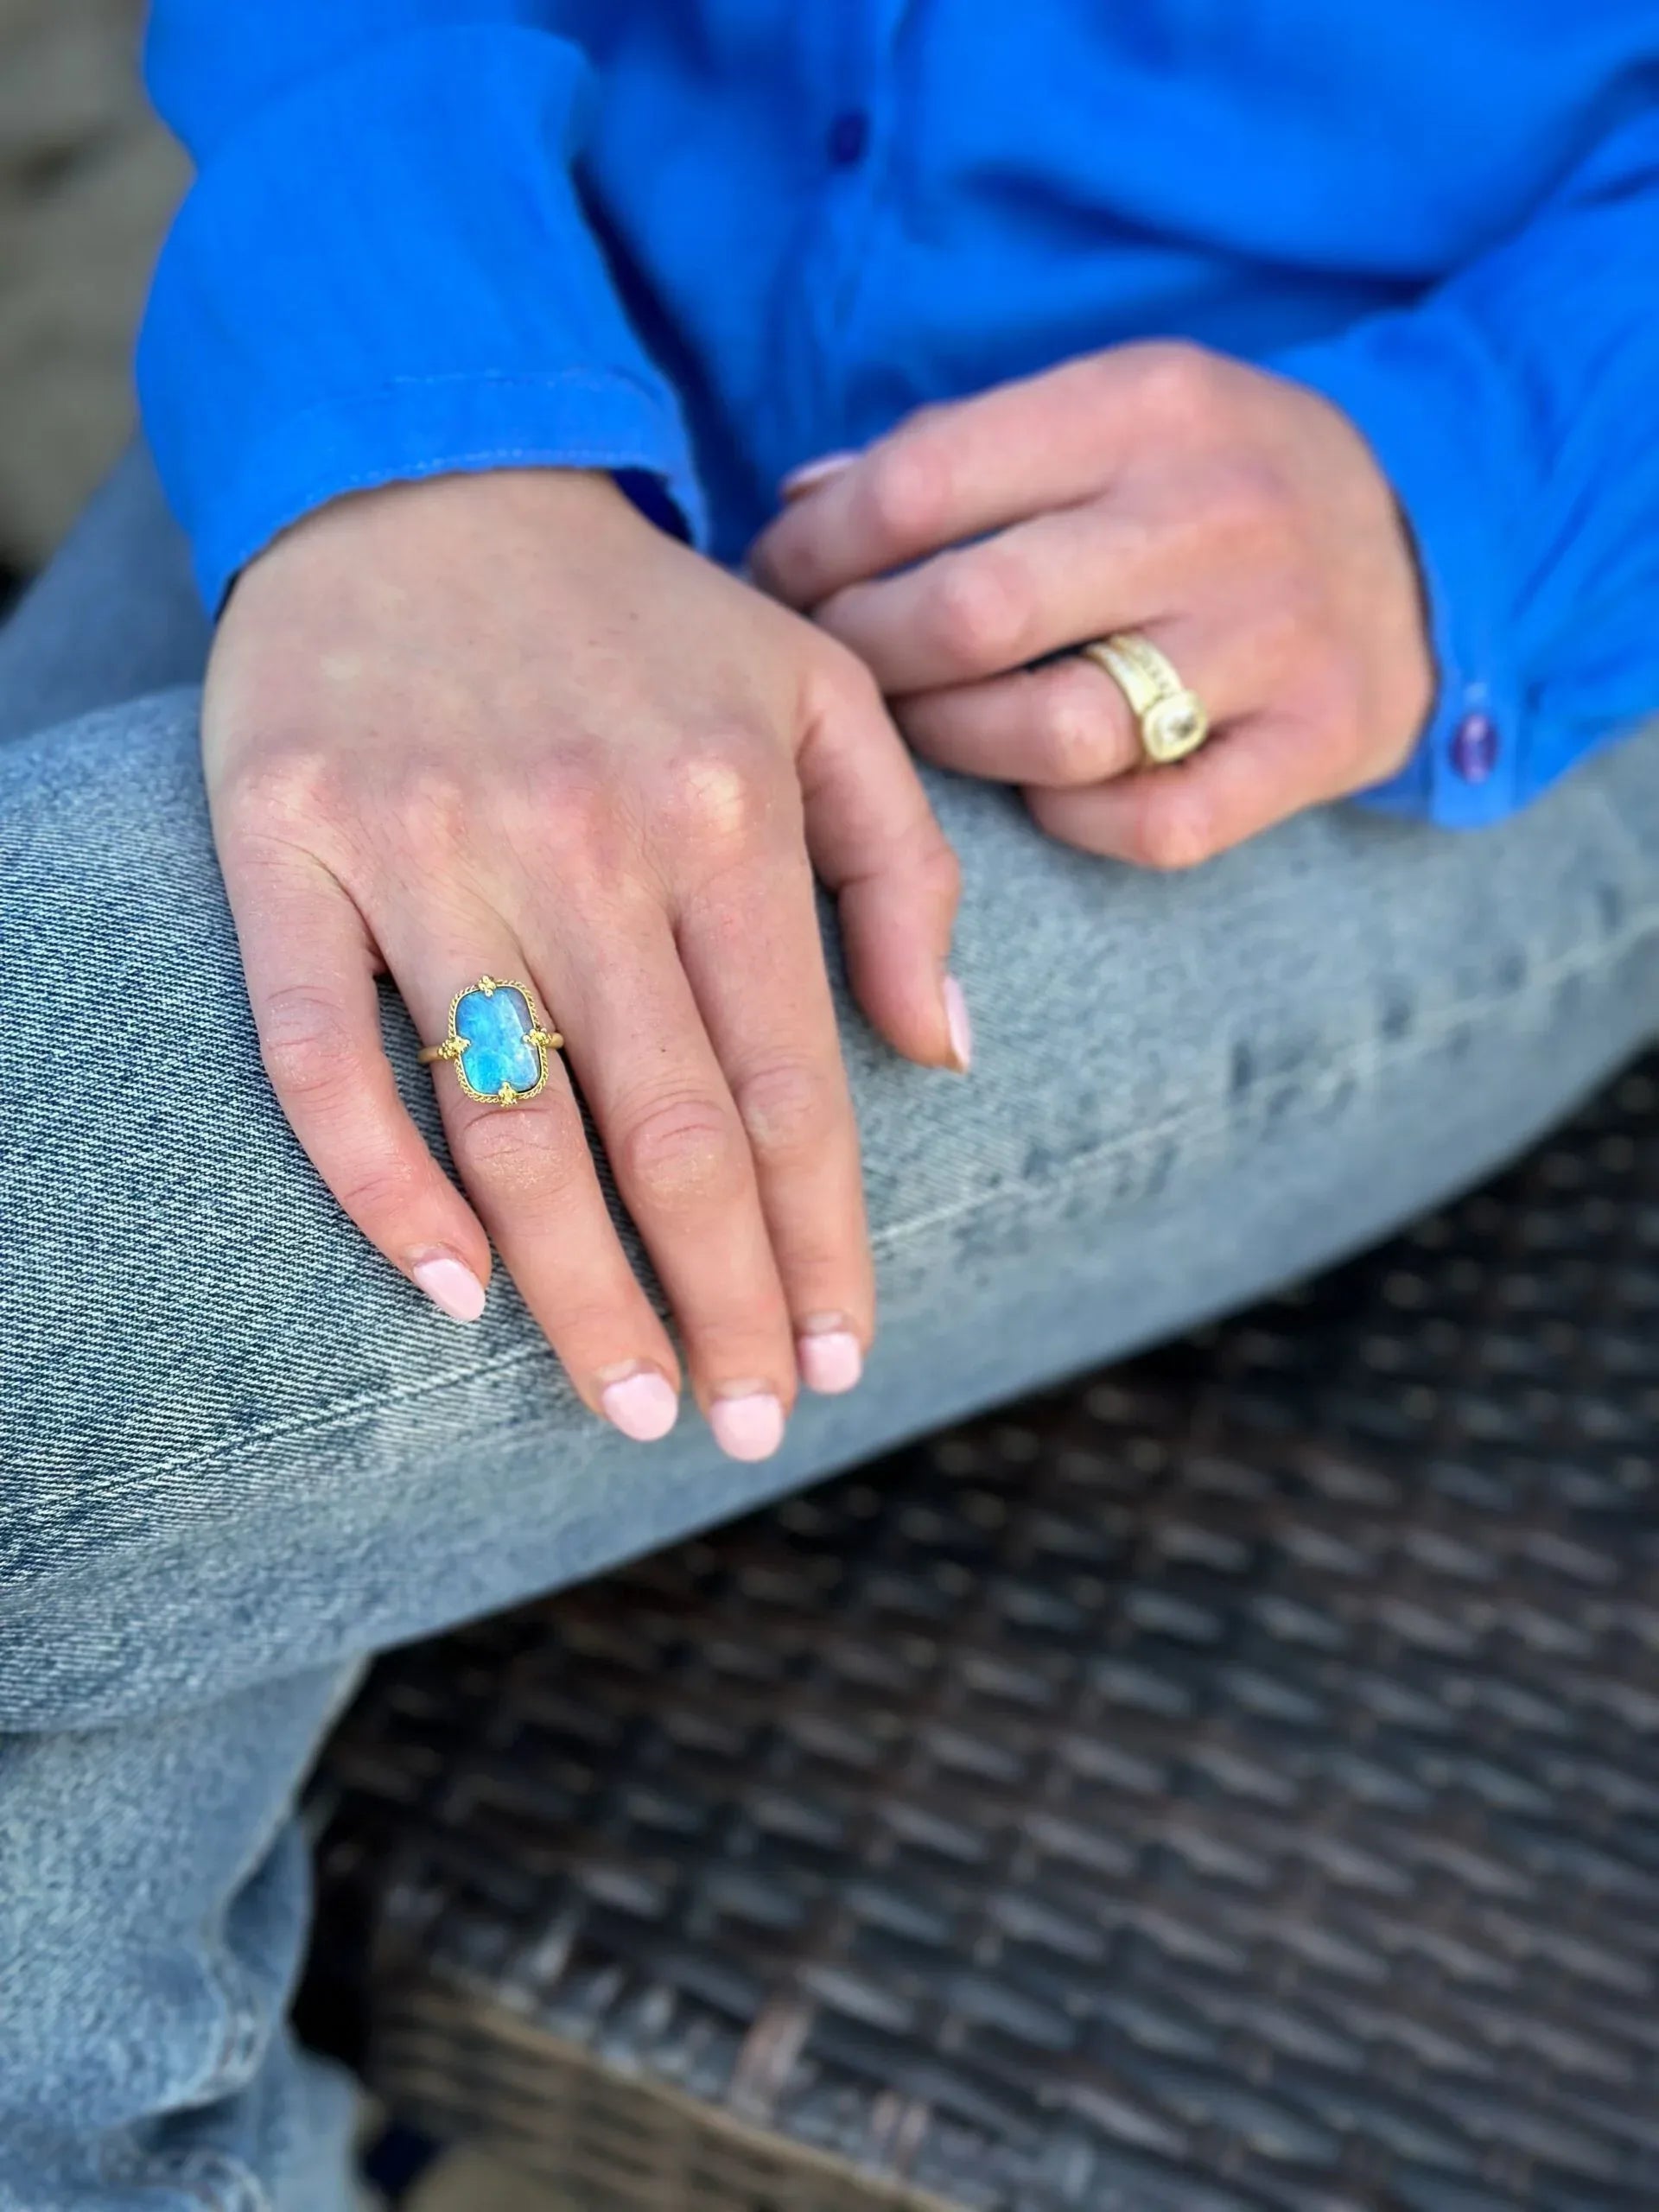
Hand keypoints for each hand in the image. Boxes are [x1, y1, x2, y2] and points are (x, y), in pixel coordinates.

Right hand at [204, 469, 961, 1457]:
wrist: (425, 471)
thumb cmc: (645, 616)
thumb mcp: (821, 695)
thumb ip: (901, 867)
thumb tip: (944, 1056)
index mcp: (726, 807)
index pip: (791, 1087)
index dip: (823, 1242)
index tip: (843, 1359)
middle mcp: (584, 838)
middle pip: (668, 1135)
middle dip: (723, 1302)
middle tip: (748, 1426)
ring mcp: (425, 849)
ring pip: (512, 1125)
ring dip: (580, 1291)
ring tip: (636, 1401)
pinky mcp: (288, 851)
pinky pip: (325, 1057)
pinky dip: (380, 1187)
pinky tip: (453, 1292)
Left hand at [751, 343, 1434, 866]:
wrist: (1430, 541)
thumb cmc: (1216, 479)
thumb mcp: (1110, 411)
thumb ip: (959, 451)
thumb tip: (795, 507)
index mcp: (1146, 406)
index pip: (925, 485)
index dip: (817, 551)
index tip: (777, 585)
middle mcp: (1215, 515)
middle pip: (973, 615)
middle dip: (865, 656)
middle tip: (833, 675)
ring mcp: (1276, 638)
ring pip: (1055, 733)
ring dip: (954, 744)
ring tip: (921, 728)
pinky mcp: (1320, 742)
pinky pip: (1154, 824)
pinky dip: (1075, 820)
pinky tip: (1043, 789)